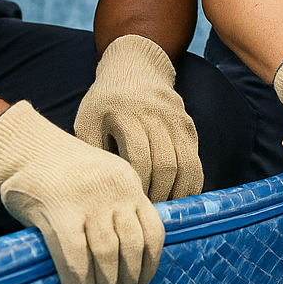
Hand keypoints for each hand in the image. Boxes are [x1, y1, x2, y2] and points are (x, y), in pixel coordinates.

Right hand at [0, 101, 164, 283]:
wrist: (21, 146)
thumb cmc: (58, 170)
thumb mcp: (101, 179)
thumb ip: (116, 207)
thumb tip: (124, 259)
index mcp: (128, 182)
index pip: (154, 231)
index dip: (150, 267)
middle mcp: (114, 191)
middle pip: (133, 247)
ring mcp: (87, 201)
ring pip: (108, 255)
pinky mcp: (59, 212)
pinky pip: (76, 258)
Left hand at [74, 34, 202, 202]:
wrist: (135, 67)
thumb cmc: (104, 101)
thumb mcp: (87, 121)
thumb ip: (94, 153)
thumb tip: (101, 194)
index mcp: (126, 113)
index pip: (139, 159)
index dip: (137, 187)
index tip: (129, 205)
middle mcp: (156, 115)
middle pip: (165, 165)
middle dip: (157, 195)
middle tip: (146, 216)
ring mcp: (177, 120)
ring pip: (186, 165)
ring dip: (177, 193)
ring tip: (163, 210)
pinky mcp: (188, 126)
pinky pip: (195, 161)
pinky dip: (190, 184)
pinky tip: (177, 198)